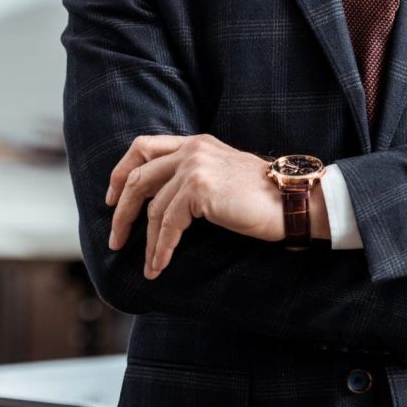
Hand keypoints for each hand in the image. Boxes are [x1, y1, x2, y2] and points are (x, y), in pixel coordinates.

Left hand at [106, 134, 285, 279]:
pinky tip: (159, 264)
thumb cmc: (263, 197)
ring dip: (145, 240)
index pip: (143, 146)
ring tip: (146, 264)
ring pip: (153, 207)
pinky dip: (161, 247)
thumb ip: (193, 176)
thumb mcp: (222, 174)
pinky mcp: (200, 189)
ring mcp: (194, 166)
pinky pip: (169, 224)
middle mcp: (191, 149)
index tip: (112, 198)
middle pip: (138, 177)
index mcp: (195, 142)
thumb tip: (161, 202)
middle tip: (115, 238)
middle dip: (121, 211)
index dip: (121, 171)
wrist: (294, 201)